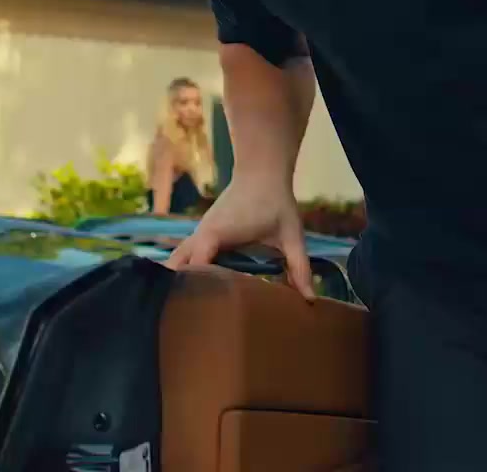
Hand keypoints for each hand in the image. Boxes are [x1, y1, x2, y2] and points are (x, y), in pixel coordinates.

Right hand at [164, 175, 315, 300]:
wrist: (261, 170)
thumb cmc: (275, 202)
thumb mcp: (291, 235)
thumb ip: (299, 265)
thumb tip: (310, 297)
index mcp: (216, 235)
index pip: (194, 267)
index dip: (195, 290)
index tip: (201, 314)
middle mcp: (201, 234)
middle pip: (176, 266)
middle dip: (178, 289)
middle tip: (189, 317)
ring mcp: (200, 232)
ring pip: (178, 259)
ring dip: (181, 279)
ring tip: (190, 308)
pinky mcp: (204, 232)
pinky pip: (187, 254)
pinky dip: (187, 270)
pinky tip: (199, 290)